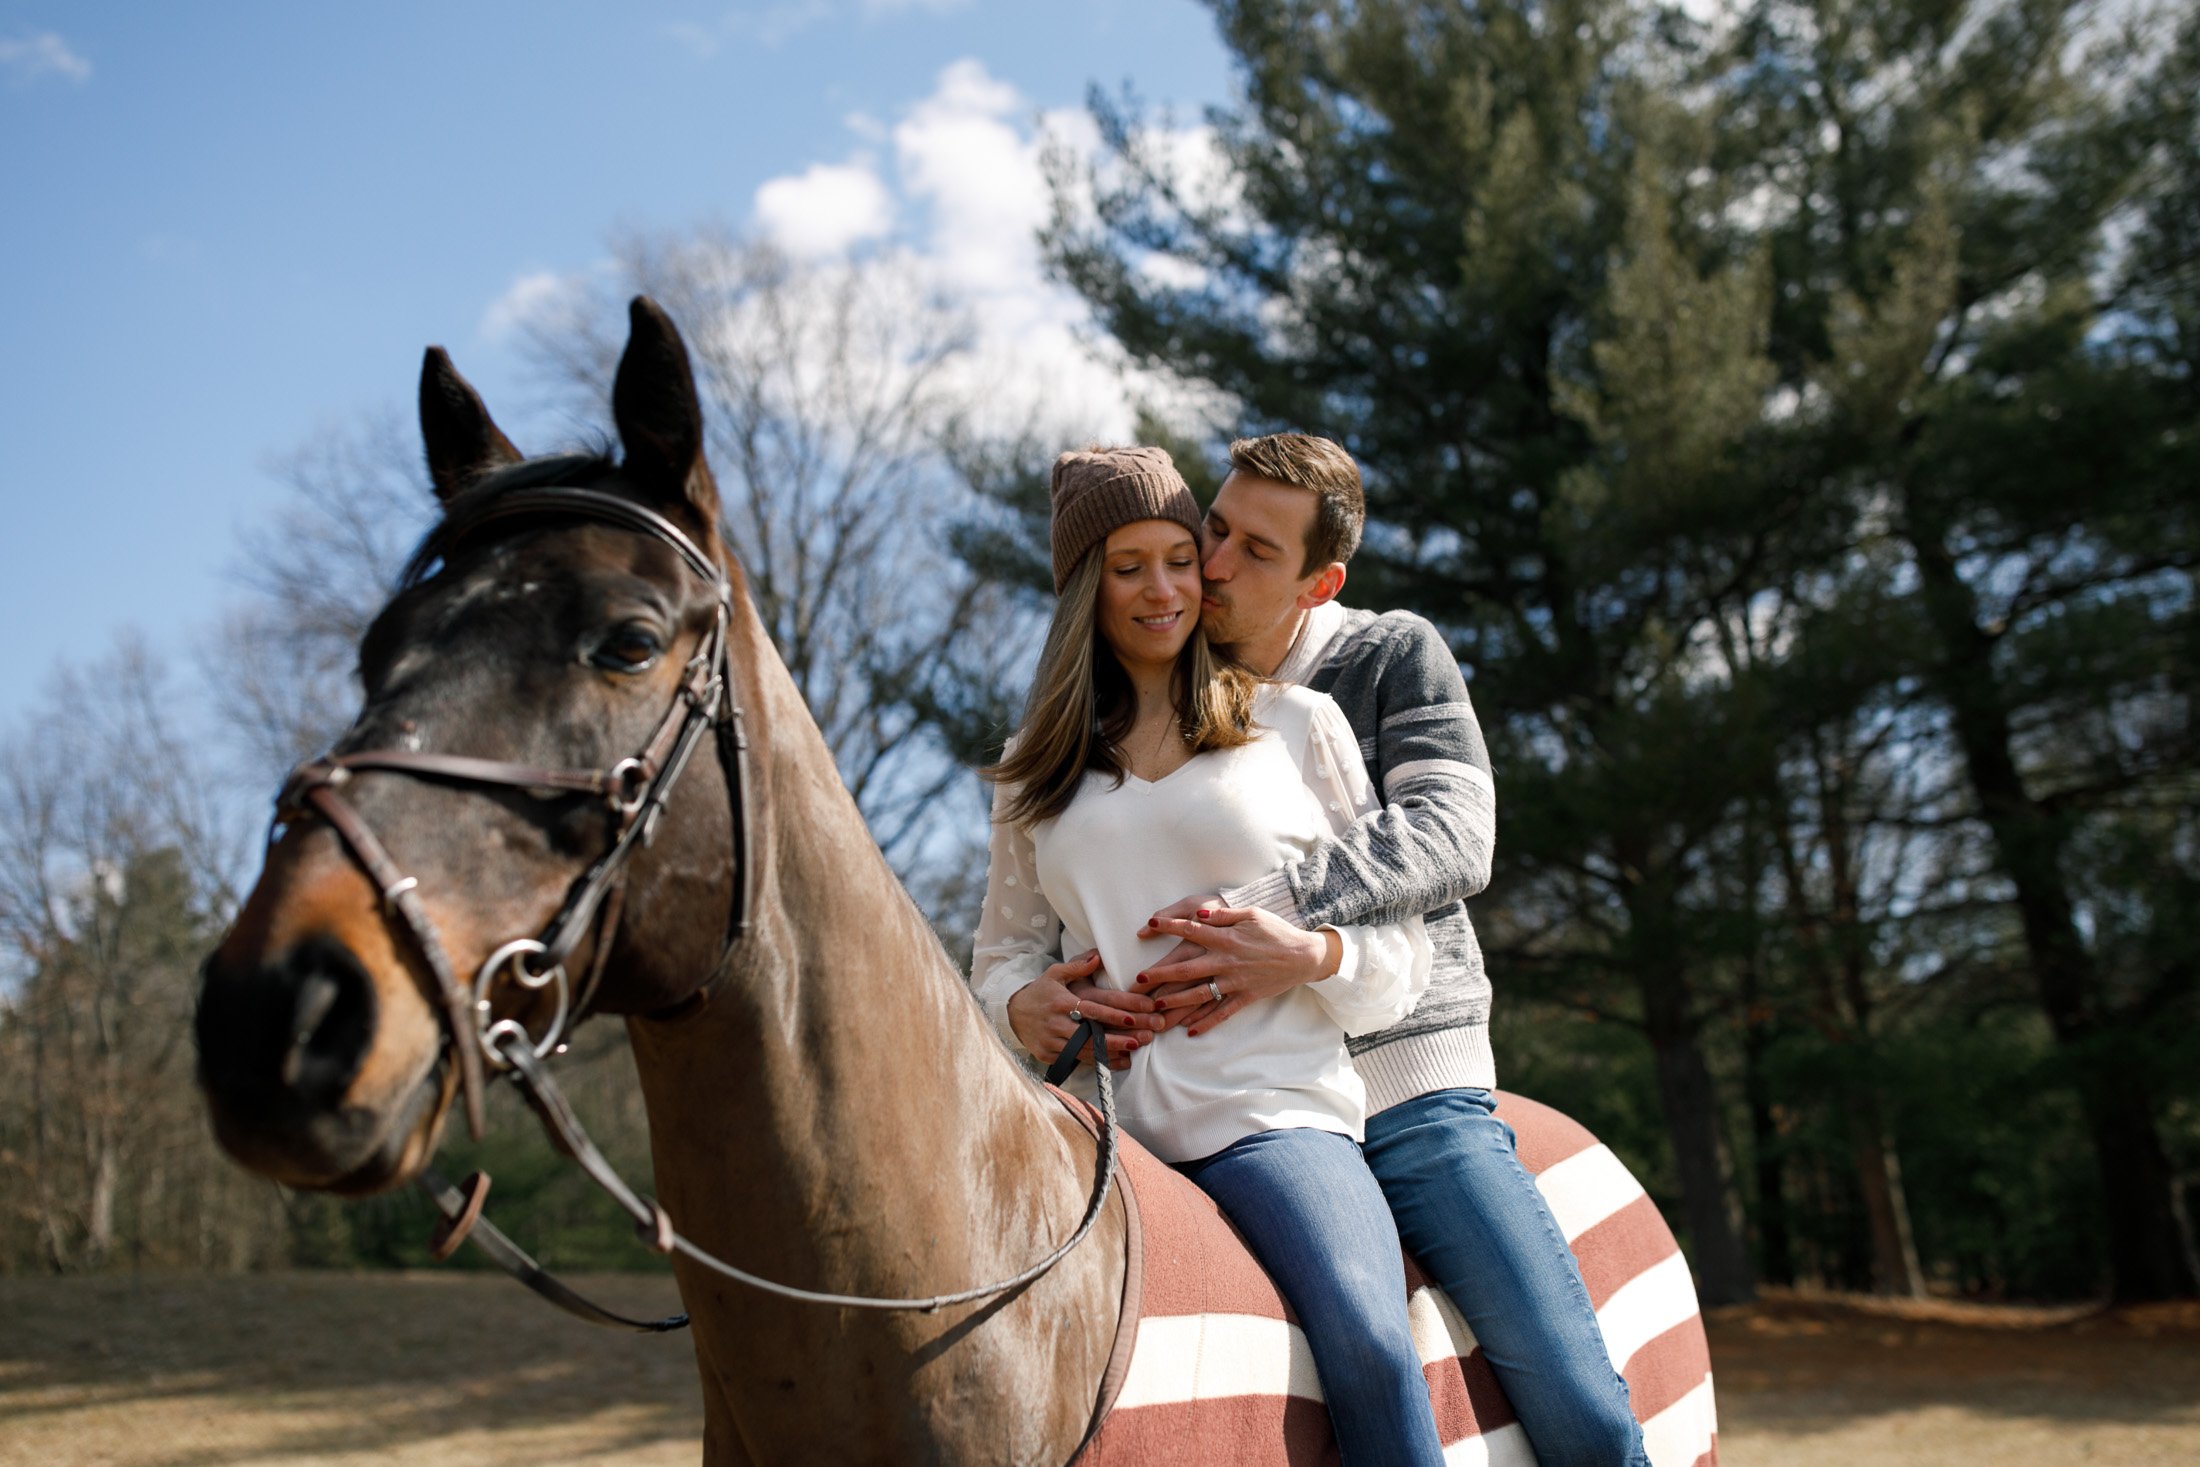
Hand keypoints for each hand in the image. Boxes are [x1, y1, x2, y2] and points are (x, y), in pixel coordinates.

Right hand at [1004, 951, 1160, 1069]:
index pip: (1093, 1009)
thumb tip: (1098, 956)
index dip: (1115, 1014)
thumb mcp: (1054, 974)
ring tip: (1135, 1049)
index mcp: (1061, 1002)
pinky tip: (1118, 1061)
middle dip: (1121, 1037)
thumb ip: (1077, 966)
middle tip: (1145, 1037)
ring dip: (1113, 1052)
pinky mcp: (1050, 1055)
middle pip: (1094, 1034)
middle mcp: (1057, 1023)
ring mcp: (1053, 1042)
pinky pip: (1079, 1060)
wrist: (1012, 1015)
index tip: (1136, 1016)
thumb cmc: (1039, 992)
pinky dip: (1099, 1062)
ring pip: (1088, 1050)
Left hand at [1133, 903, 1342, 1036]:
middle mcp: (1227, 961)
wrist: (1303, 956)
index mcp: (1227, 938)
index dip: (1170, 926)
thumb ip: (1224, 915)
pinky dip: (1206, 1023)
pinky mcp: (1245, 997)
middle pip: (1187, 969)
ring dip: (1176, 1002)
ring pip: (1200, 995)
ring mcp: (1235, 982)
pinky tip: (1190, 1031)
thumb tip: (1199, 914)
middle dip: (1161, 975)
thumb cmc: (1277, 931)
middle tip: (1139, 980)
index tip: (1149, 924)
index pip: (1192, 931)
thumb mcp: (1252, 914)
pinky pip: (1222, 1013)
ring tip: (1156, 1007)